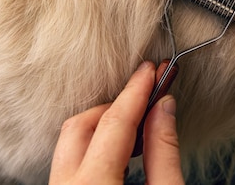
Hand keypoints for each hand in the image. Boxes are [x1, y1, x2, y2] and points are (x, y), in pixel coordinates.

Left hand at [48, 61, 183, 184]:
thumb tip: (164, 108)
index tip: (151, 71)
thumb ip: (164, 153)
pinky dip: (94, 149)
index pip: (114, 123)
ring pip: (70, 142)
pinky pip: (70, 163)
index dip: (137, 92)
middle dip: (116, 108)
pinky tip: (120, 153)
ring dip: (103, 127)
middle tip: (148, 96)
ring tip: (138, 126)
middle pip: (82, 125)